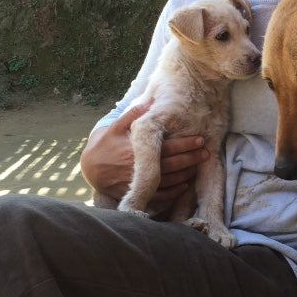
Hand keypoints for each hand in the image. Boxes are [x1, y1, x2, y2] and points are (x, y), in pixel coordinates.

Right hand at [80, 100, 209, 214]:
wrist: (90, 169)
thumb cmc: (105, 144)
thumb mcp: (115, 127)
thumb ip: (132, 114)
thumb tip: (149, 100)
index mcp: (134, 149)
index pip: (166, 146)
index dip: (185, 144)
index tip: (200, 139)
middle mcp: (137, 167)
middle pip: (171, 165)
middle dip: (191, 159)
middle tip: (206, 153)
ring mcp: (136, 183)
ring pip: (167, 181)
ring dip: (185, 175)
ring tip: (198, 167)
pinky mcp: (135, 194)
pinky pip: (158, 196)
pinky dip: (173, 193)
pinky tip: (184, 185)